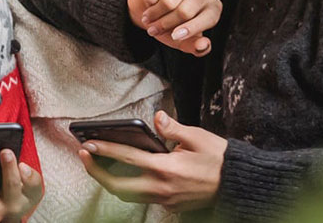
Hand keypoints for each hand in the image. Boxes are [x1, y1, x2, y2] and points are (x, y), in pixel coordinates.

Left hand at [78, 111, 225, 212]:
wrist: (239, 185)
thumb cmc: (220, 159)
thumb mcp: (199, 138)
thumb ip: (173, 129)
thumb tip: (157, 117)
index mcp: (166, 168)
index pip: (127, 158)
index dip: (104, 150)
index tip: (87, 144)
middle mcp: (161, 188)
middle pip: (118, 185)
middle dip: (96, 172)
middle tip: (84, 156)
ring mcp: (165, 200)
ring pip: (127, 195)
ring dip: (110, 181)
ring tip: (97, 164)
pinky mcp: (170, 206)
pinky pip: (142, 198)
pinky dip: (128, 188)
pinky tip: (122, 174)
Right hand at [127, 0, 220, 55]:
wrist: (150, 7)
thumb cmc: (171, 25)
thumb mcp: (183, 41)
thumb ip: (196, 47)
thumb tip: (203, 45)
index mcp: (213, 7)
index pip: (207, 19)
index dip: (190, 30)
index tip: (174, 37)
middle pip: (184, 12)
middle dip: (165, 24)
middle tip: (153, 30)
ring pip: (169, 1)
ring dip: (154, 14)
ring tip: (149, 18)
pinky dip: (150, 0)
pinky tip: (150, 3)